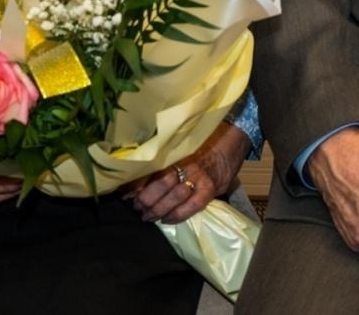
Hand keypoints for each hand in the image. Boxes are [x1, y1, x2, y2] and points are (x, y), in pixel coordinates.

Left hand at [126, 121, 249, 224]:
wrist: (233, 139)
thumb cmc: (203, 141)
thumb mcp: (184, 144)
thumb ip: (166, 158)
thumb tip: (139, 173)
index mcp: (176, 149)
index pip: (152, 168)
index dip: (137, 182)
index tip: (125, 193)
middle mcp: (186, 161)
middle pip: (161, 183)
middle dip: (145, 198)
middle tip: (136, 207)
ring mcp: (200, 175)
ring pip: (174, 196)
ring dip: (158, 209)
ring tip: (147, 216)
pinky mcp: (211, 188)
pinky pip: (193, 206)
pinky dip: (178, 215)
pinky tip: (167, 220)